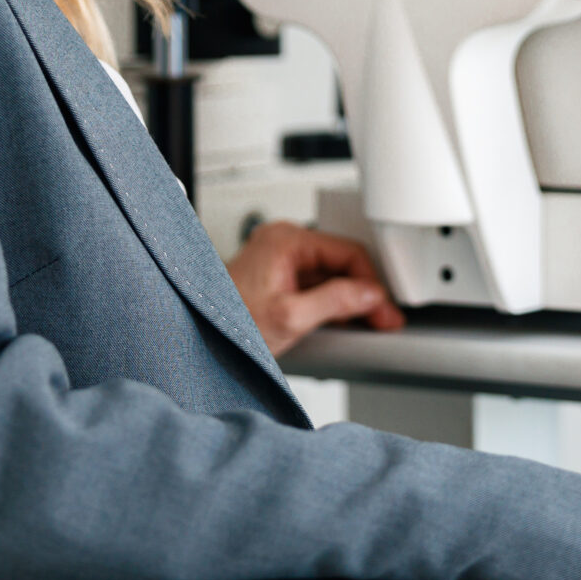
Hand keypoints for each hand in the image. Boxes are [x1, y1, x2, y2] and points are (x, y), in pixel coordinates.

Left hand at [226, 222, 404, 356]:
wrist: (195, 339)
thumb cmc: (226, 323)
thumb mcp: (289, 317)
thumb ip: (335, 302)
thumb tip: (370, 295)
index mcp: (285, 240)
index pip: (348, 252)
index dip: (372, 284)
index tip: (385, 310)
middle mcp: (282, 242)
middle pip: (342, 264)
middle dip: (365, 294)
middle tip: (383, 320)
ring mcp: (279, 260)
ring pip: (330, 276)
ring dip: (349, 301)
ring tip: (366, 325)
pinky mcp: (277, 279)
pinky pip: (315, 286)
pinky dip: (331, 305)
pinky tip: (342, 325)